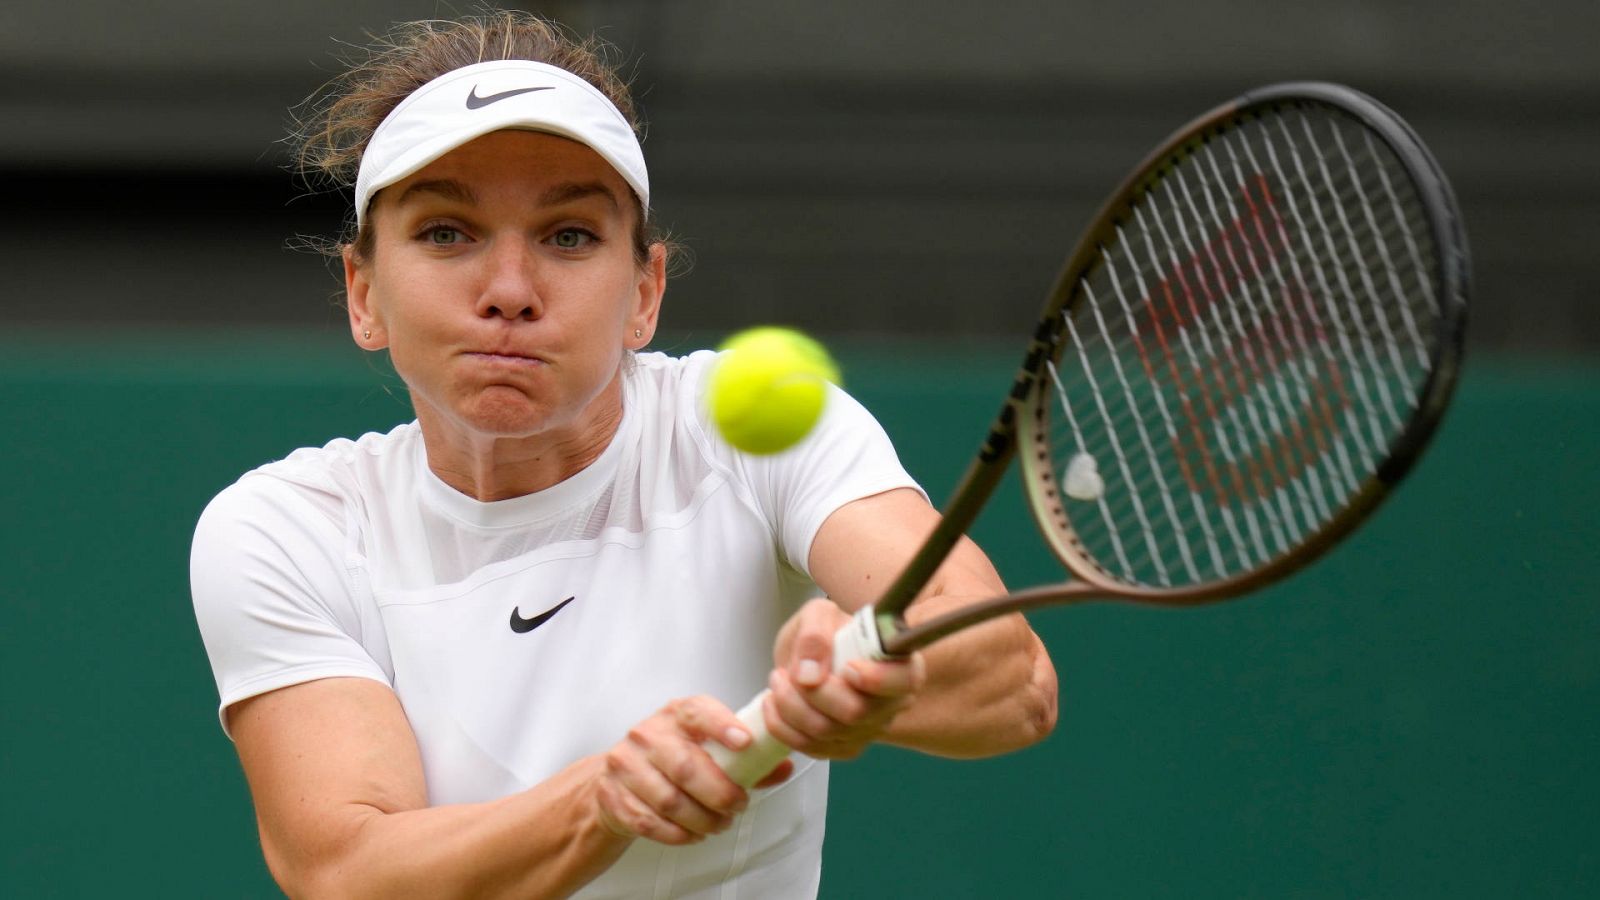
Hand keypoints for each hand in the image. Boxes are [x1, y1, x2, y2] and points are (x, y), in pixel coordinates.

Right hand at [595, 696, 793, 844]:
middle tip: (738, 806)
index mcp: (675, 715)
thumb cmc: (671, 759)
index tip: (745, 742)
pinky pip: (650, 822)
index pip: (697, 711)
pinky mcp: (614, 796)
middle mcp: (647, 735)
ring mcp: (626, 765)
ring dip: (701, 819)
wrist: (616, 778)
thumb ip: (746, 758)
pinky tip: (692, 834)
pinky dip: (678, 834)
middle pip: (686, 766)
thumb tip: (784, 766)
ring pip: (670, 800)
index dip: (722, 725)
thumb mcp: (704, 748)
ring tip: (718, 824)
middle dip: (719, 793)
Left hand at [764, 599, 925, 759]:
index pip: (905, 680)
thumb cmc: (822, 633)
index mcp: (899, 663)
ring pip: (827, 731)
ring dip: (790, 706)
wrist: (806, 658)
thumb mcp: (817, 615)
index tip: (847, 667)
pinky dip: (783, 727)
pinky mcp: (843, 747)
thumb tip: (810, 675)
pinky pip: (811, 748)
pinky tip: (774, 704)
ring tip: (778, 681)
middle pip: (856, 711)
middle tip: (788, 672)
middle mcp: (891, 702)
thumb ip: (815, 636)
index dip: (877, 678)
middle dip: (812, 692)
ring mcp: (868, 729)